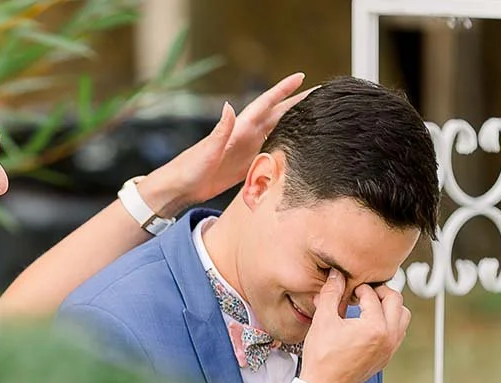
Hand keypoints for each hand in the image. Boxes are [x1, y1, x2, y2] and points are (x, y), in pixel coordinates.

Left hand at [138, 73, 313, 215]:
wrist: (179, 188)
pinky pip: (270, 153)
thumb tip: (228, 106)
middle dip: (298, 103)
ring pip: (277, 132)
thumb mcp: (206, 150)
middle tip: (320, 95)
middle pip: (278, 115)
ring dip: (295, 124)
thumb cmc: (189, 169)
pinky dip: (285, 147)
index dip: (283, 90)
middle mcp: (245, 136)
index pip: (266, 104)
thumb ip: (220, 130)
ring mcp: (247, 150)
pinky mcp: (246, 165)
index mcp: (239, 129)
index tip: (302, 77)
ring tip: (315, 118)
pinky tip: (297, 148)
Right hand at [298, 270, 409, 382]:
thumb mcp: (323, 320)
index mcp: (375, 327)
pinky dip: (388, 323)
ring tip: (369, 307)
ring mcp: (390, 349)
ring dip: (389, 307)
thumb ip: (331, 294)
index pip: (373, 295)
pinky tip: (368, 324)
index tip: (348, 290)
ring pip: (402, 317)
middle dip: (380, 292)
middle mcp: (389, 337)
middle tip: (363, 293)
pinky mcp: (387, 358)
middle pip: (396, 301)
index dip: (358, 288)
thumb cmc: (321, 355)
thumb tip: (336, 274)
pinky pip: (398, 333)